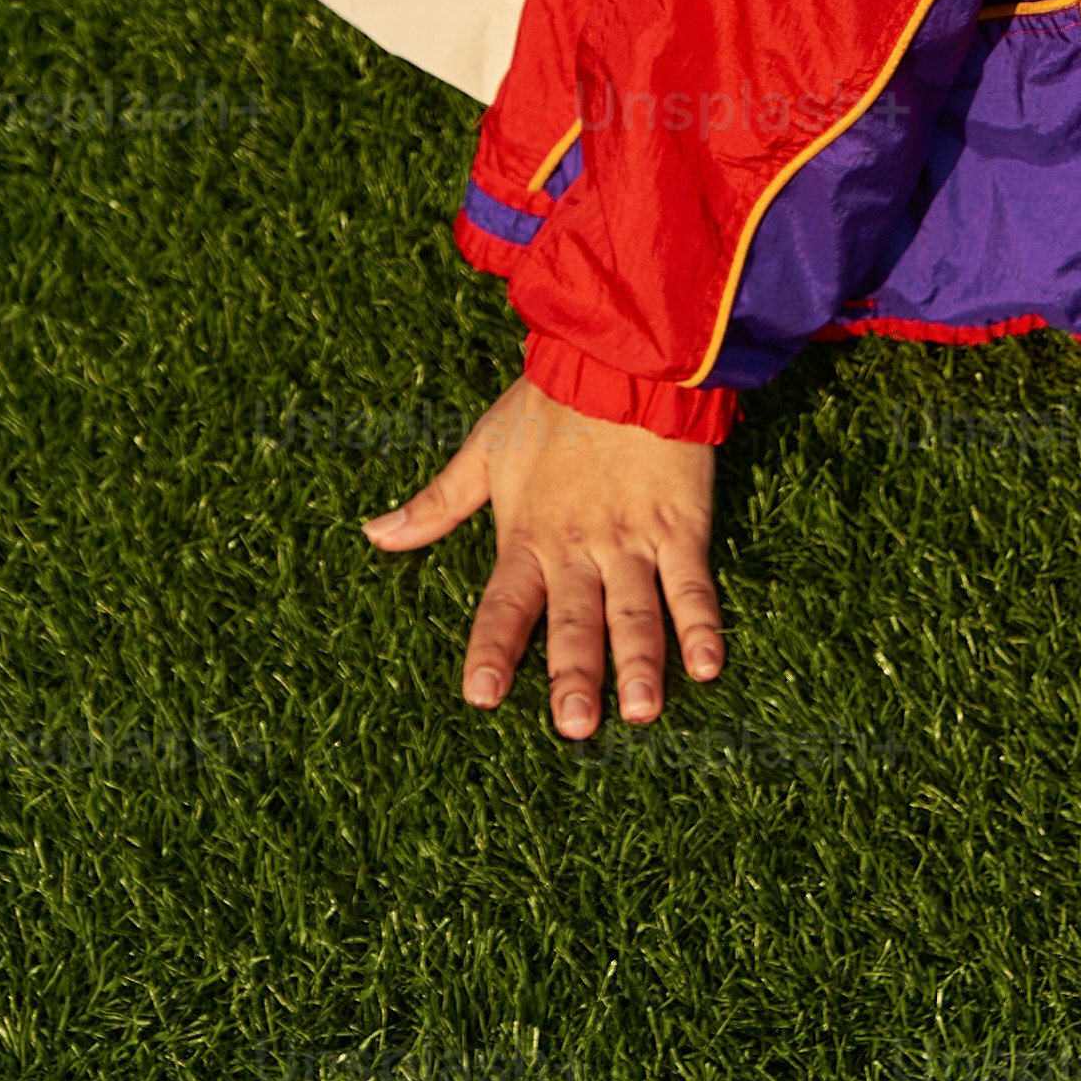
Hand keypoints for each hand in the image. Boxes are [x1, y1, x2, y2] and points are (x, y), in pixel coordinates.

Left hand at [361, 371, 722, 733]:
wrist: (622, 353)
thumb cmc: (549, 402)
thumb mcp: (484, 450)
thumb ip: (436, 504)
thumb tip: (372, 535)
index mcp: (527, 535)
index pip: (504, 606)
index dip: (493, 650)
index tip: (481, 696)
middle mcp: (578, 547)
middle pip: (575, 623)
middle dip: (574, 677)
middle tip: (574, 727)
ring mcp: (633, 540)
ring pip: (635, 612)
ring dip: (639, 663)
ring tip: (641, 713)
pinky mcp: (681, 525)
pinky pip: (692, 583)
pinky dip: (702, 625)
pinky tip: (707, 667)